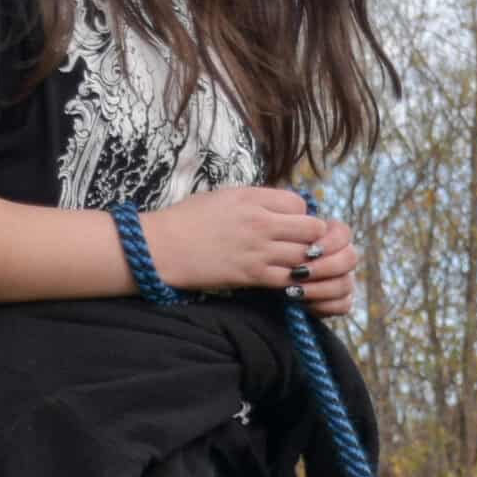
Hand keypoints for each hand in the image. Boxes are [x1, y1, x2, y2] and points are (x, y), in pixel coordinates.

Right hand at [137, 186, 359, 314]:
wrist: (163, 247)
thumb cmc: (190, 219)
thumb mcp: (226, 196)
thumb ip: (258, 200)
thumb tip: (286, 208)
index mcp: (253, 198)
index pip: (300, 204)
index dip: (302, 214)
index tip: (292, 223)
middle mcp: (260, 222)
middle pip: (312, 228)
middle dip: (313, 237)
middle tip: (303, 245)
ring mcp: (258, 250)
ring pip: (306, 256)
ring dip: (307, 261)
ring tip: (298, 262)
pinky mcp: (252, 275)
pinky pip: (289, 279)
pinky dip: (295, 280)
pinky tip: (289, 279)